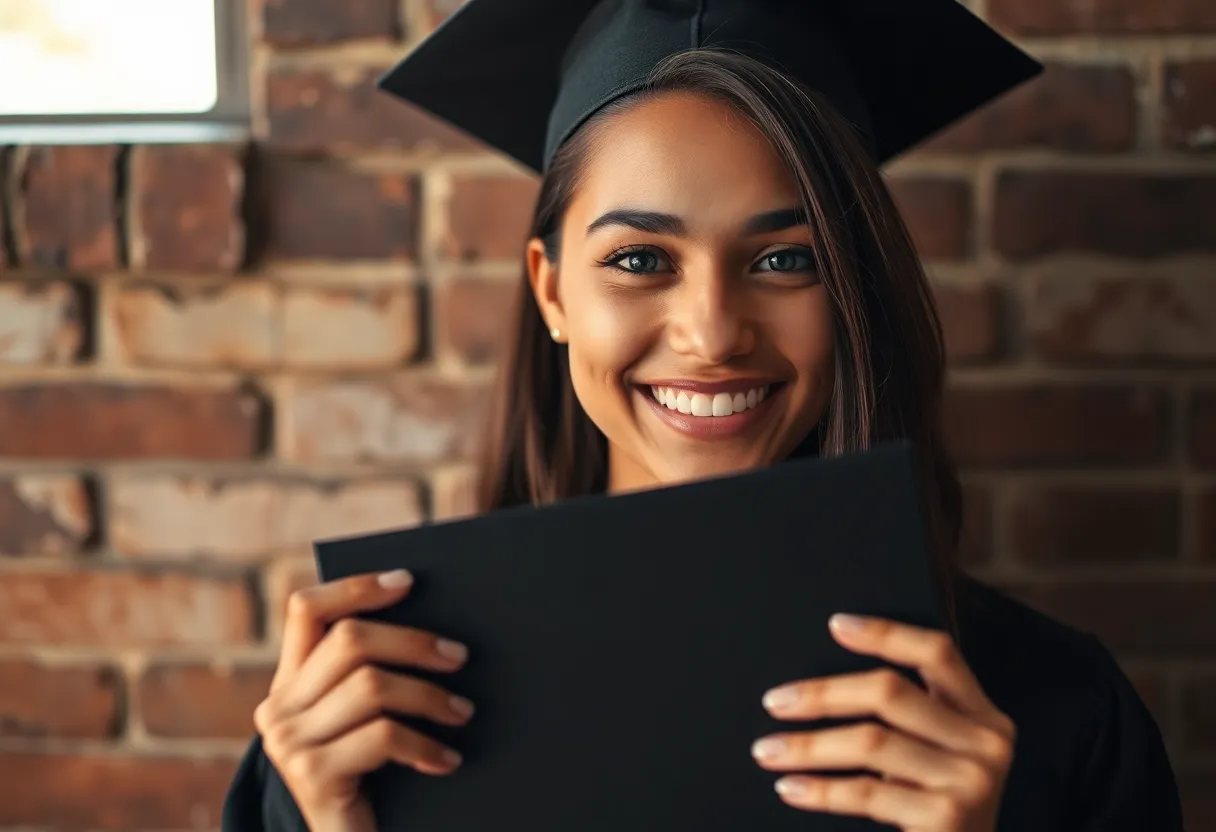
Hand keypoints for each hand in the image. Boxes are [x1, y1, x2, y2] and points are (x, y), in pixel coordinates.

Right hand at [254, 570, 473, 831]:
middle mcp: (278, 707)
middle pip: (349, 640)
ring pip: (371, 685)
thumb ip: (371, 675)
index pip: (307, 610)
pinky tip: (447, 759)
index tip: (408, 581)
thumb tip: (436, 631)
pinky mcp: (312, 775)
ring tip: (463, 711)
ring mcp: (290, 742)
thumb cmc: (369, 778)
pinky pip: (382, 735)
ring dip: (429, 695)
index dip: (355, 587)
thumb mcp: (363, 720)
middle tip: (460, 656)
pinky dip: (424, 743)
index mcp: (289, 682)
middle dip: (413, 641)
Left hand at [752, 615, 1014, 831]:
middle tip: (776, 702)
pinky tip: (790, 787)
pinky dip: (819, 788)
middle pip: (890, 691)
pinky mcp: (948, 818)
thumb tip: (824, 685)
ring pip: (870, 741)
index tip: (836, 624)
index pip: (938, 653)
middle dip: (823, 694)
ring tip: (768, 750)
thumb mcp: (936, 758)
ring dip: (807, 746)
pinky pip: (866, 791)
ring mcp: (972, 782)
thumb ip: (909, 720)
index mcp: (984, 717)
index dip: (886, 632)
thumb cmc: (935, 815)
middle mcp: (986, 743)